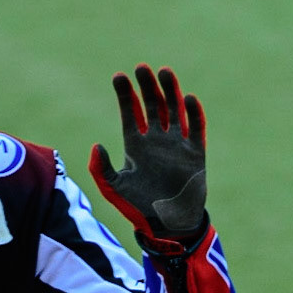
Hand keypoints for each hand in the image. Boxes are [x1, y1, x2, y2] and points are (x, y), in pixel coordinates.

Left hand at [89, 64, 207, 240]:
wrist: (168, 224)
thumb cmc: (139, 207)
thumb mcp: (114, 189)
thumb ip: (102, 169)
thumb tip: (97, 146)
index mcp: (135, 146)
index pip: (130, 113)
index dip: (125, 95)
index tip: (119, 77)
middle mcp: (156, 140)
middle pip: (153, 105)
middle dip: (147, 86)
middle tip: (141, 68)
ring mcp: (176, 144)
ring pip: (174, 110)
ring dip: (170, 91)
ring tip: (164, 72)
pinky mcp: (195, 152)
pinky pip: (196, 128)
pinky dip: (193, 113)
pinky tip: (188, 98)